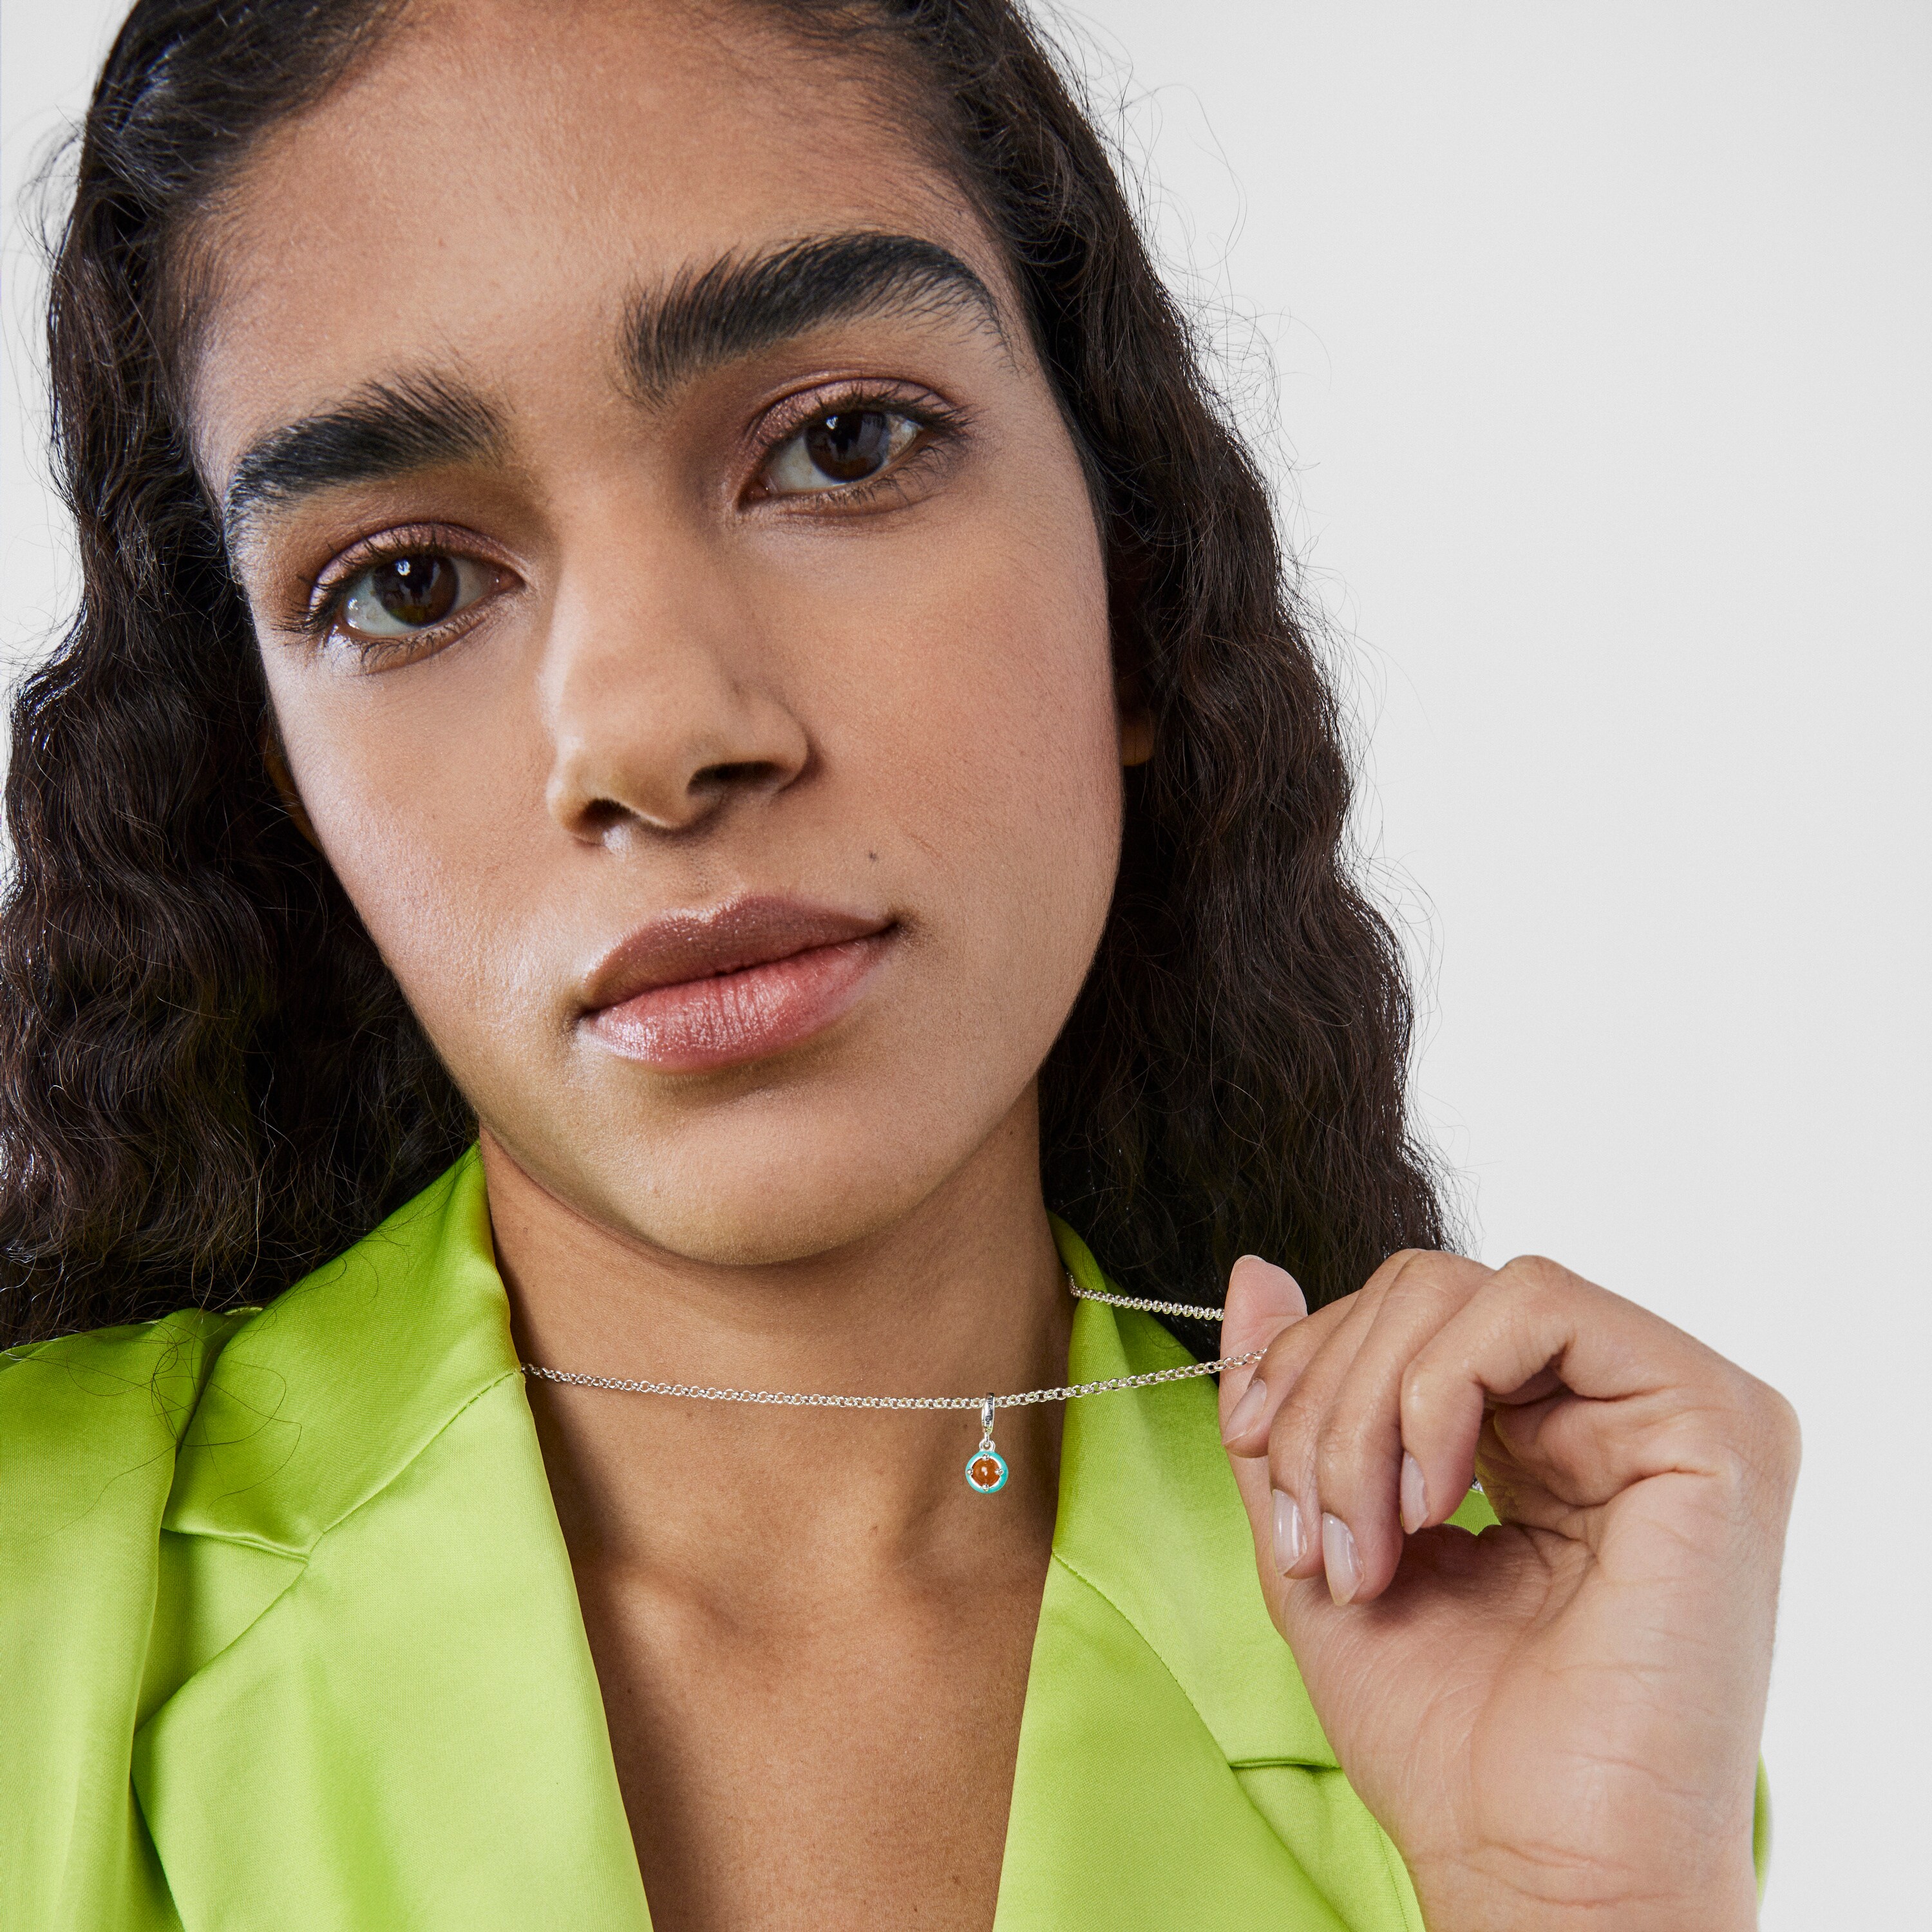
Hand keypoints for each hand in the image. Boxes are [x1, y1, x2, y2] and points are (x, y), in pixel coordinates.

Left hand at [1217, 1250, 1797, 1931]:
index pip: (1401, 1313)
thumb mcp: (1319, 1536)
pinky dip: (1440, 1385)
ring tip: (1369, 1545)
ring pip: (1463, 1289)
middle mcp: (1611, 1404)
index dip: (1301, 1364)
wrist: (1540, 1866)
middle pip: (1420, 1289)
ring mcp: (1667, 1404)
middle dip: (1324, 1401)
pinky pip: (1536, 1304)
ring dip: (1366, 1412)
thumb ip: (1288, 1402)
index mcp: (1540, 1429)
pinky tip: (1434, 1501)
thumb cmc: (1447, 1736)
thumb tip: (1252, 1271)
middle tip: (1314, 1538)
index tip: (1253, 1454)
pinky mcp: (1711, 1419)